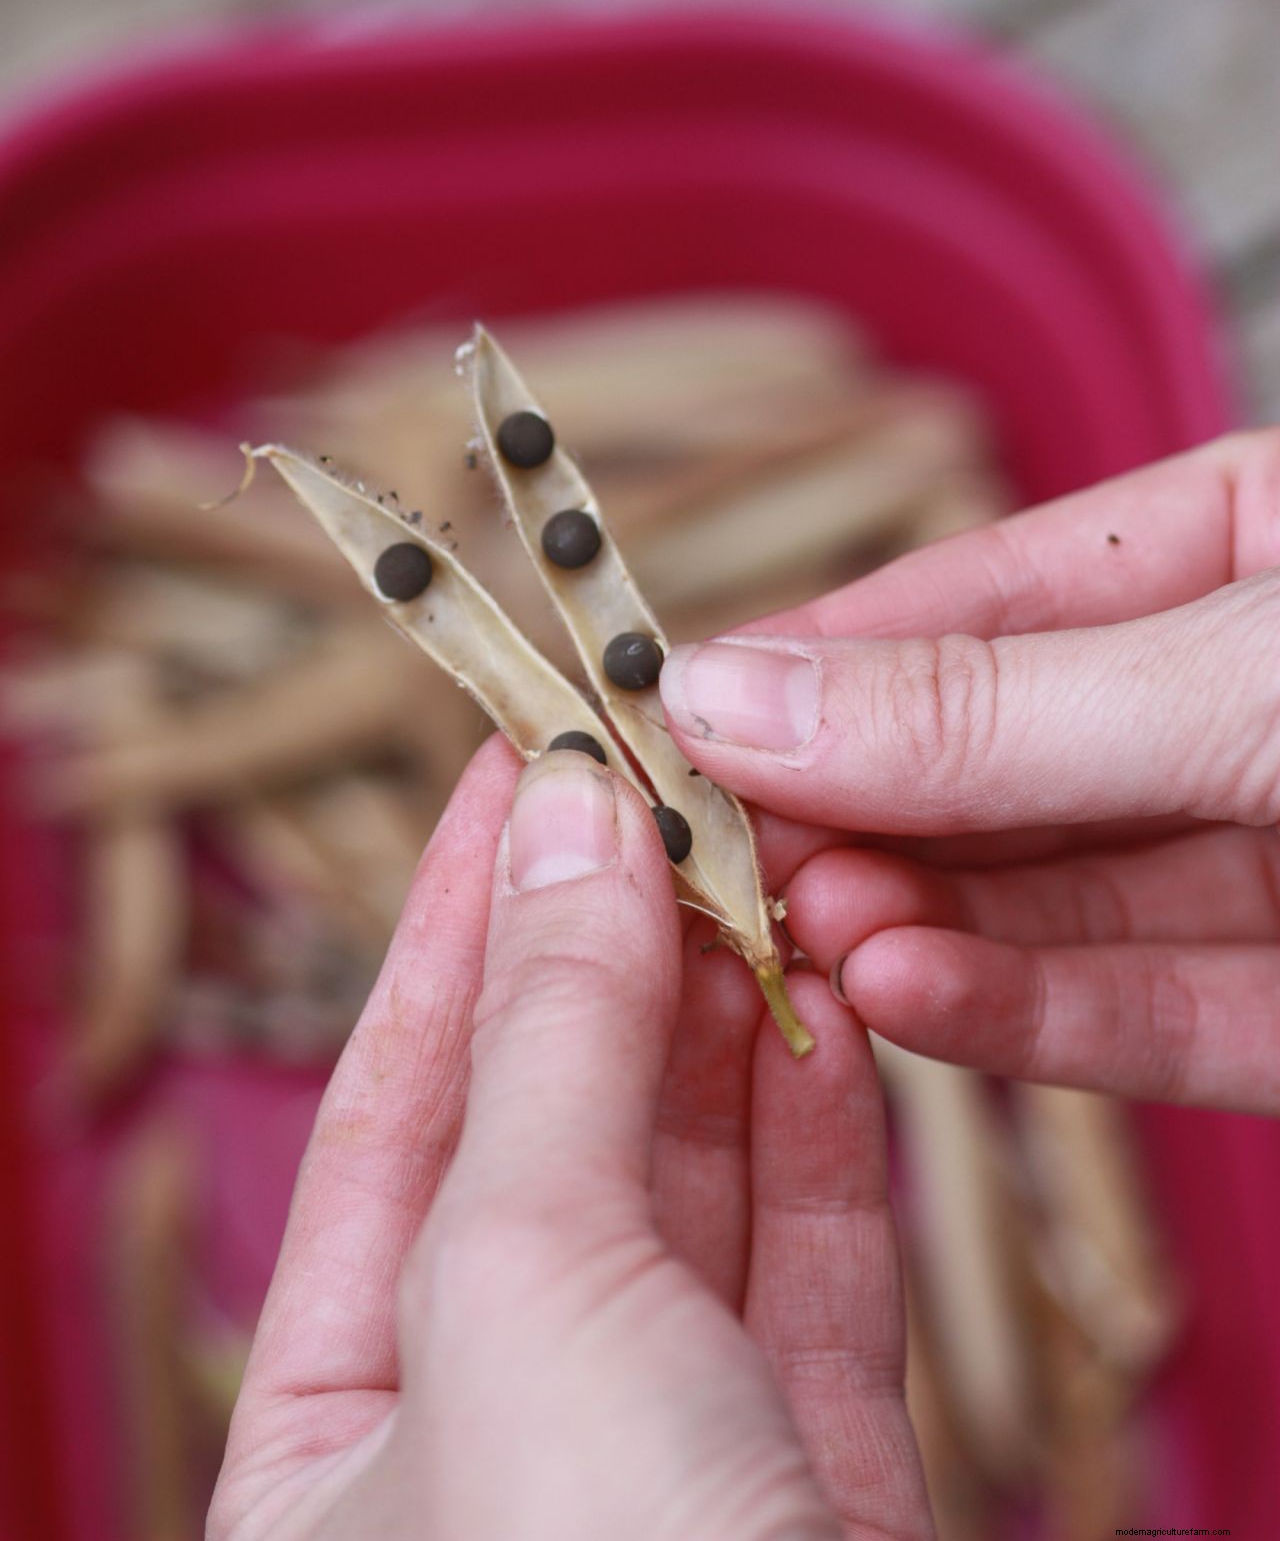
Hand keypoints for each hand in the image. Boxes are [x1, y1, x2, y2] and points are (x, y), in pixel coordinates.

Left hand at [209, 740, 931, 1540]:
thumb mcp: (528, 1281)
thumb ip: (552, 1042)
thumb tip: (568, 819)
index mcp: (329, 1433)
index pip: (388, 1107)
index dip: (461, 918)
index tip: (524, 760)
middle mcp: (487, 1426)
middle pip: (554, 1127)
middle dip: (619, 951)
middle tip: (675, 790)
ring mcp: (654, 1444)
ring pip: (694, 1181)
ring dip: (732, 1018)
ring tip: (767, 868)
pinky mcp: (809, 1462)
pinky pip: (809, 1256)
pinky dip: (822, 1127)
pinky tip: (831, 1003)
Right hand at [659, 430, 1279, 1116]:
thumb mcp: (1251, 674)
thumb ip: (1001, 708)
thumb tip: (739, 697)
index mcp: (1252, 552)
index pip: (997, 593)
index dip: (832, 656)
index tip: (681, 710)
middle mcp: (1244, 706)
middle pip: (1005, 759)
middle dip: (863, 809)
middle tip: (725, 851)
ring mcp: (1278, 860)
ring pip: (1062, 900)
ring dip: (922, 923)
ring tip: (813, 933)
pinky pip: (1156, 1012)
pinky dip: (1031, 1018)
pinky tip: (907, 1000)